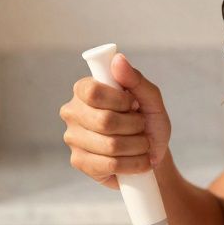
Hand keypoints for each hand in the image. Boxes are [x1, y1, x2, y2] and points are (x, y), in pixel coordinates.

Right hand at [59, 54, 171, 188]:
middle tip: (141, 127)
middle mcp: (72, 112)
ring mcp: (72, 138)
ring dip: (137, 146)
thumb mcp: (150, 99)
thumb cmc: (148, 122)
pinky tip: (139, 161)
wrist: (151, 154)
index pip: (93, 92)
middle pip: (104, 121)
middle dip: (134, 127)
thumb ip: (136, 79)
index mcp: (84, 89)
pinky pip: (109, 165)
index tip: (133, 105)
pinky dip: (133, 164)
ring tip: (142, 144)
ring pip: (110, 146)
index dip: (120, 101)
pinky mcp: (78, 162)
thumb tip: (118, 59)